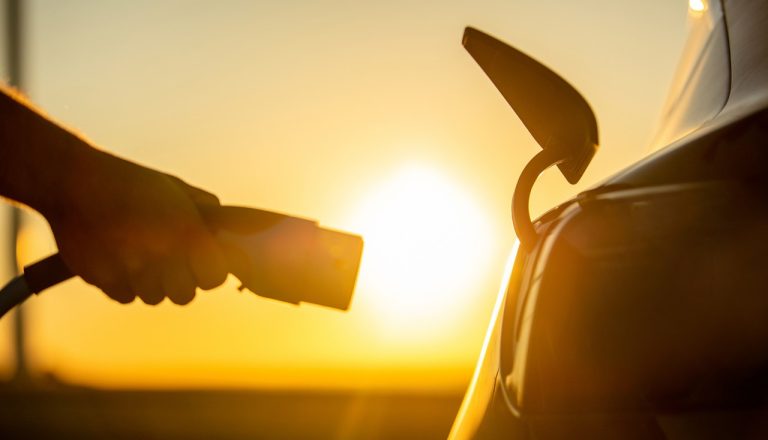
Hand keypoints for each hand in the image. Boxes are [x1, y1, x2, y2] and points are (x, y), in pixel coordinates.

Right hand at [40, 149, 227, 304]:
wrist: (73, 180)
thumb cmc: (131, 183)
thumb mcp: (174, 188)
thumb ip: (205, 210)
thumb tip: (229, 229)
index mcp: (184, 230)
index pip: (215, 277)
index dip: (210, 272)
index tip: (202, 263)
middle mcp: (160, 253)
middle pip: (185, 295)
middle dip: (181, 282)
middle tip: (170, 263)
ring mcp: (129, 268)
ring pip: (154, 297)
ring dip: (152, 283)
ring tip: (142, 256)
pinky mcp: (101, 278)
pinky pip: (125, 296)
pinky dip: (125, 284)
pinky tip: (120, 259)